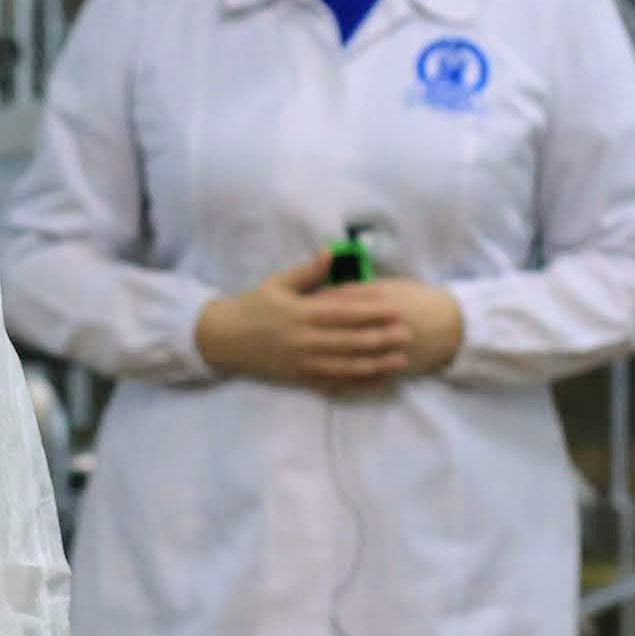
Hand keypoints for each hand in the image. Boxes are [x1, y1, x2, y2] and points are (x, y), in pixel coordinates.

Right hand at [193, 254, 444, 393]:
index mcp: (302, 313)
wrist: (225, 340)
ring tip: (402, 358)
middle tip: (409, 333)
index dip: (373, 311)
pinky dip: (360, 382)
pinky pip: (336, 383)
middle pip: (352, 340)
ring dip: (377, 363)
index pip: (345, 312)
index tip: (397, 308)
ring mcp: (305, 363)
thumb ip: (307, 271)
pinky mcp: (302, 379)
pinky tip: (379, 379)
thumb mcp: (277, 283)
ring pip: (348, 365)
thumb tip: (332, 252)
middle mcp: (306, 340)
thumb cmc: (253, 307)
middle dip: (383, 338)